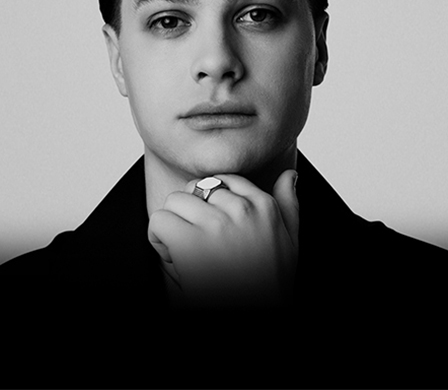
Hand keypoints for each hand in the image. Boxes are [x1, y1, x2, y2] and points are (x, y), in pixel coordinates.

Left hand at [148, 169, 298, 306]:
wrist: (256, 317)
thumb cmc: (271, 286)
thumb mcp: (290, 242)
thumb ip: (288, 204)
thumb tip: (289, 174)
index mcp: (264, 206)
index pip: (225, 180)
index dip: (211, 204)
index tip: (213, 228)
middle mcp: (241, 209)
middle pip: (196, 187)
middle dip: (191, 213)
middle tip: (199, 244)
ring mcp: (216, 224)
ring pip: (175, 201)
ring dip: (173, 225)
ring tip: (186, 251)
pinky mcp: (190, 242)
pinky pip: (160, 221)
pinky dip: (159, 240)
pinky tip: (174, 258)